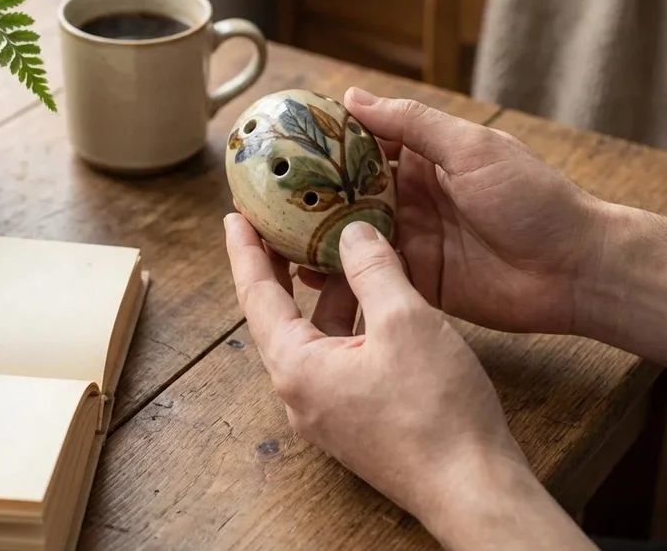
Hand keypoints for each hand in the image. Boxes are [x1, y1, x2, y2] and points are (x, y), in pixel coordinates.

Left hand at [224, 213, 595, 548]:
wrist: (473, 491)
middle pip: (277, 314)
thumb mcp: (404, 322)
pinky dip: (347, 319)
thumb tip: (352, 232)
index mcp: (296, 366)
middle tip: (274, 225)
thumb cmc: (436, 410)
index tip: (233, 216)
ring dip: (321, 292)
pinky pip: (337, 353)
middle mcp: (300, 391)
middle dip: (277, 267)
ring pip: (313, 334)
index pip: (256, 294)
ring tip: (333, 248)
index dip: (244, 249)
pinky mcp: (354, 416)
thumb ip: (373, 269)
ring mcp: (326, 408)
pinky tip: (372, 296)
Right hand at [298, 88, 604, 336]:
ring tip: (273, 239)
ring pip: (352, 235)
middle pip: (348, 194)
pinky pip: (371, 275)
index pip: (361, 146)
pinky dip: (341, 276)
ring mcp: (411, 239)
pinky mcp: (416, 279)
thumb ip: (412, 124)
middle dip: (309, 195)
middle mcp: (410, 198)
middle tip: (262, 198)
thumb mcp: (471, 148)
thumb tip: (352, 96)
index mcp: (423, 159)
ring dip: (317, 237)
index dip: (323, 145)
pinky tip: (309, 277)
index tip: (281, 144)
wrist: (574, 269)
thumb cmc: (531, 197)